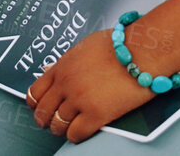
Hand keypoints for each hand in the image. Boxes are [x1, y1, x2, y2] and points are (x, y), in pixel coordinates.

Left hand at [24, 29, 157, 142]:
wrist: (144, 50)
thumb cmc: (122, 44)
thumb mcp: (86, 46)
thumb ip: (66, 61)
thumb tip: (50, 70)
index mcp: (63, 66)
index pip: (35, 91)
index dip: (36, 103)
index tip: (40, 108)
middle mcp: (66, 83)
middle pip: (43, 111)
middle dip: (45, 119)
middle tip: (51, 122)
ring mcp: (79, 99)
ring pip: (57, 125)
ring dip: (61, 129)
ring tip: (67, 129)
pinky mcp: (96, 114)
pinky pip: (75, 133)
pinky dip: (75, 136)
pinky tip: (81, 132)